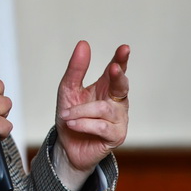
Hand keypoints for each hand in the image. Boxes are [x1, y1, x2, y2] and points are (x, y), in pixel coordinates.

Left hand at [54, 41, 128, 189]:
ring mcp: (119, 119)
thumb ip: (76, 69)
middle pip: (122, 86)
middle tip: (113, 68)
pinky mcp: (116, 135)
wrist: (66, 146)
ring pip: (103, 109)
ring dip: (81, 111)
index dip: (121, 59)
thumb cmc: (71, 116)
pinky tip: (72, 124)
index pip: (116, 70)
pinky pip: (101, 126)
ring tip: (66, 116)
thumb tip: (83, 44)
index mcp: (105, 87)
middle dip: (118, 76)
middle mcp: (116, 101)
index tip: (124, 48)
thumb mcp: (68, 89)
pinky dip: (83, 124)